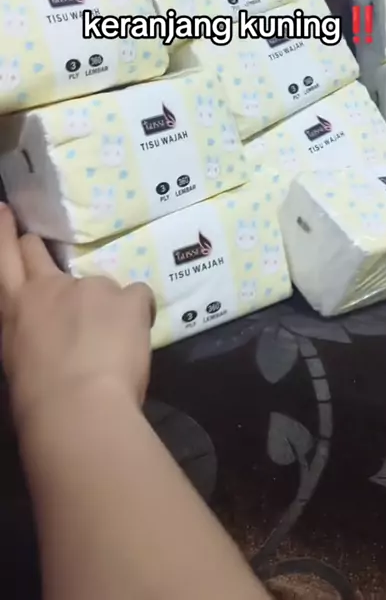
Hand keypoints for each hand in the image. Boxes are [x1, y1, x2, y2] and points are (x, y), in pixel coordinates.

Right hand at [0, 204, 155, 435]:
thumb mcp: (18, 360)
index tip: (5, 209)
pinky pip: (138, 297)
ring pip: (98, 284)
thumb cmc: (38, 401)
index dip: (4, 230)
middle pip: (36, 250)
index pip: (4, 258)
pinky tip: (135, 337)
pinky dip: (138, 313)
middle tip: (41, 250)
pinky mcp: (127, 296)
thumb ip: (32, 336)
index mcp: (15, 309)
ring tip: (110, 340)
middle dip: (38, 246)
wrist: (77, 409)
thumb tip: (45, 338)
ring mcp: (89, 286)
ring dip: (102, 303)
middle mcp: (48, 287)